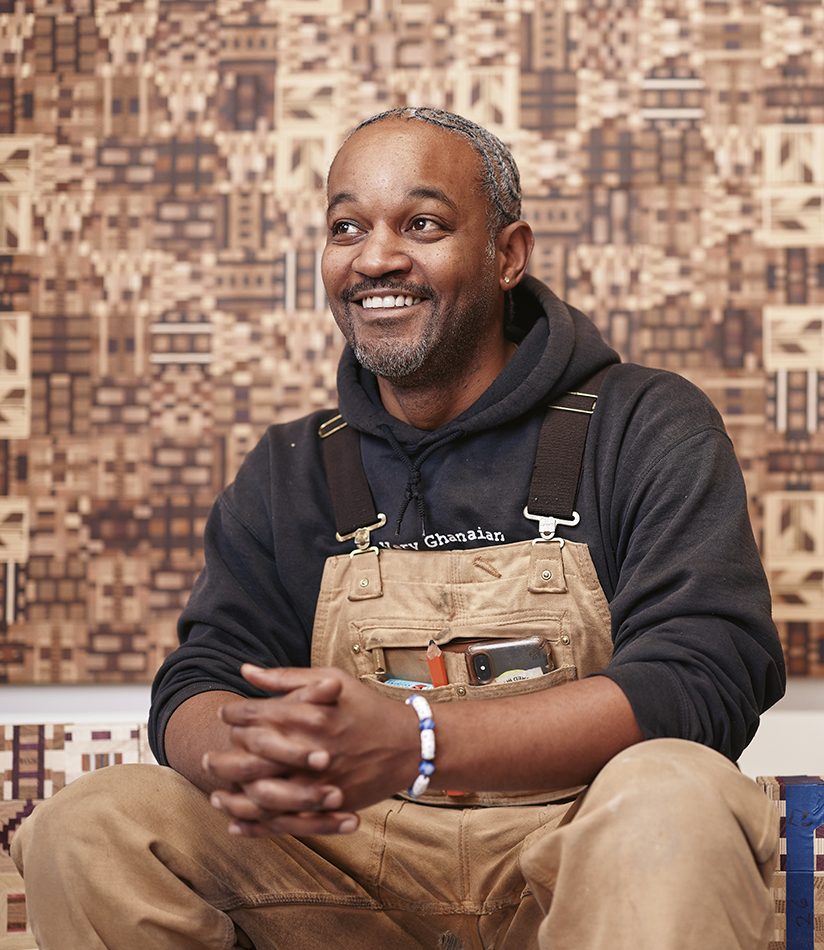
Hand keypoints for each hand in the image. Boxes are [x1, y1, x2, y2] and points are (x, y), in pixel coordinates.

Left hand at [205, 665, 418, 835]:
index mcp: (310, 715)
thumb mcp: (331, 680)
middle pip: (252, 756)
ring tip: (214, 790)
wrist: (409, 745)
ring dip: (233, 794)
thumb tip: (245, 670)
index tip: (225, 714)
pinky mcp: (327, 807)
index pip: (257, 716)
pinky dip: (256, 825)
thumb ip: (286, 677)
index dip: (235, 714)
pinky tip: (236, 821)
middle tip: (208, 755)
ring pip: (262, 795)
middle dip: (225, 756)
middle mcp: (311, 749)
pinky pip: (284, 821)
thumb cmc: (366, 708)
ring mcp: (318, 782)